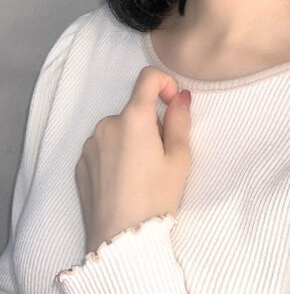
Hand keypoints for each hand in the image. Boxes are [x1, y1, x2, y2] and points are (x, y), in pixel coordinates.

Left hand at [75, 65, 191, 253]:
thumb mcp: (179, 158)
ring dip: (132, 139)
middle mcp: (107, 124)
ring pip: (119, 129)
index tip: (172, 105)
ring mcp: (90, 144)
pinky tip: (124, 182)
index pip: (148, 77)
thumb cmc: (155, 199)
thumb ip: (180, 120)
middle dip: (151, 123)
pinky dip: (116, 155)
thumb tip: (180, 97)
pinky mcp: (81, 163)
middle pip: (135, 109)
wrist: (121, 241)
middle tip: (161, 156)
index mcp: (134, 118)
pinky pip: (103, 147)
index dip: (165, 83)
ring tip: (142, 173)